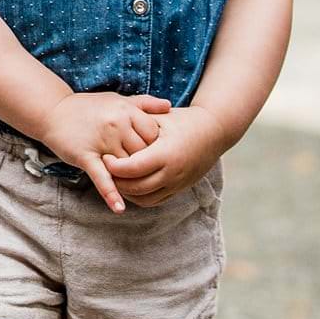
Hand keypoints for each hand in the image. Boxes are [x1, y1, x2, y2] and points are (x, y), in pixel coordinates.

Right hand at [39, 92, 172, 214]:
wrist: (53, 112)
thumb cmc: (89, 107)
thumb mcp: (117, 100)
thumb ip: (144, 103)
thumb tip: (169, 106)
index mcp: (125, 110)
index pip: (153, 133)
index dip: (156, 145)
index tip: (153, 152)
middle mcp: (115, 125)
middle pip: (142, 152)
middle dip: (144, 163)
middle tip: (145, 171)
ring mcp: (100, 141)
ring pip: (125, 167)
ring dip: (130, 179)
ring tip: (137, 190)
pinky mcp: (85, 156)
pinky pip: (101, 178)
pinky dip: (111, 194)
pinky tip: (119, 208)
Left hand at [102, 106, 225, 206]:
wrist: (213, 132)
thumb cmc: (183, 120)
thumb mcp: (160, 118)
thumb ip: (138, 125)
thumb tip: (113, 132)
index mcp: (166, 153)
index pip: (133, 168)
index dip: (115, 166)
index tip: (106, 157)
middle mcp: (172, 173)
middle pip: (136, 187)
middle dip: (116, 182)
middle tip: (105, 170)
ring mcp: (177, 184)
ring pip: (144, 199)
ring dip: (126, 192)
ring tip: (115, 178)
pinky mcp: (180, 189)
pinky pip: (154, 201)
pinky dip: (139, 197)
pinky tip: (130, 184)